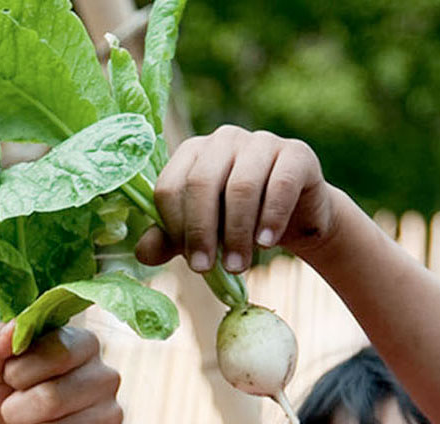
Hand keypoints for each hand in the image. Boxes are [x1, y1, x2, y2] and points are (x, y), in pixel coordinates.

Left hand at [134, 125, 340, 273]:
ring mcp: (260, 141)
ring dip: (236, 232)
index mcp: (192, 153)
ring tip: (236, 266)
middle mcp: (223, 139)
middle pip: (201, 183)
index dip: (175, 227)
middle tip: (205, 269)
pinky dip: (270, 218)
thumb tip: (143, 253)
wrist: (295, 219)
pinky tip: (265, 244)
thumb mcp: (200, 233)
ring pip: (240, 186)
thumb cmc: (237, 222)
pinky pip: (280, 185)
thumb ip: (169, 239)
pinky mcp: (296, 153)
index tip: (189, 259)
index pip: (169, 186)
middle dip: (201, 231)